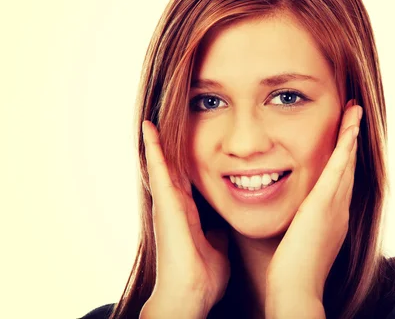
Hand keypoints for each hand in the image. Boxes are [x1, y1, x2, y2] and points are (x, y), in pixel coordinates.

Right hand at [139, 120, 230, 318]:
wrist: (190, 294)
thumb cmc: (203, 276)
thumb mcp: (218, 246)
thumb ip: (218, 231)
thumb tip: (225, 223)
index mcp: (189, 213)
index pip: (186, 180)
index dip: (184, 162)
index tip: (185, 142)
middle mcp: (176, 205)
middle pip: (172, 169)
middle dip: (168, 147)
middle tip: (162, 122)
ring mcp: (168, 204)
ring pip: (162, 165)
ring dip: (157, 143)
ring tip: (151, 120)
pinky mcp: (165, 203)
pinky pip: (159, 169)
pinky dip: (154, 148)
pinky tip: (150, 129)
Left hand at [265, 100, 361, 315]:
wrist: (296, 290)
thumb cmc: (293, 273)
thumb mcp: (301, 243)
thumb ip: (303, 227)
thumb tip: (297, 221)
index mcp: (333, 218)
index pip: (340, 180)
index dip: (344, 157)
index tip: (344, 138)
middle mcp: (340, 209)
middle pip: (348, 166)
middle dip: (352, 139)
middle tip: (355, 115)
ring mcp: (335, 206)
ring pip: (346, 162)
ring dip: (351, 134)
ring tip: (354, 111)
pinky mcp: (324, 204)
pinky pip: (338, 168)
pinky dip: (345, 146)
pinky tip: (349, 127)